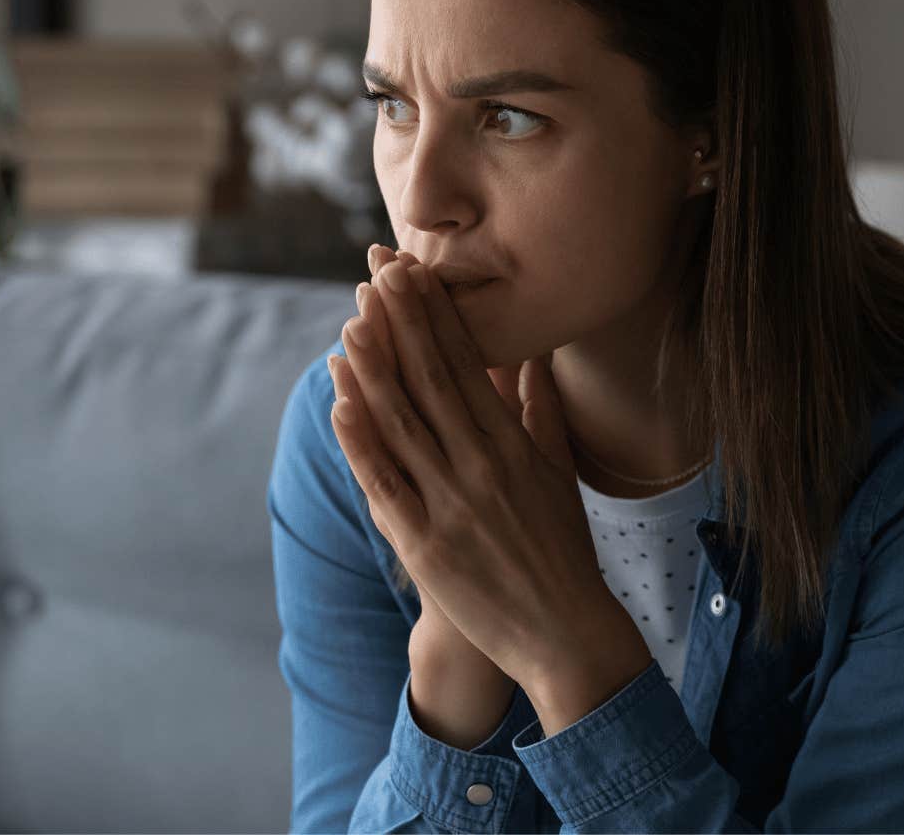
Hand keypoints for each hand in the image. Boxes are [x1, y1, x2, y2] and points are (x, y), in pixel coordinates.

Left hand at [323, 243, 651, 703]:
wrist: (562, 629)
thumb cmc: (562, 547)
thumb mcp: (559, 470)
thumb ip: (541, 410)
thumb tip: (535, 356)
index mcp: (515, 443)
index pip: (468, 364)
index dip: (436, 316)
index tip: (413, 273)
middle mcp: (482, 466)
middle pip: (432, 380)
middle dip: (402, 323)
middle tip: (377, 273)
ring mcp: (450, 503)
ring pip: (402, 423)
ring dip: (372, 369)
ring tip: (350, 321)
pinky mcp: (424, 543)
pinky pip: (384, 482)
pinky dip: (360, 440)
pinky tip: (340, 402)